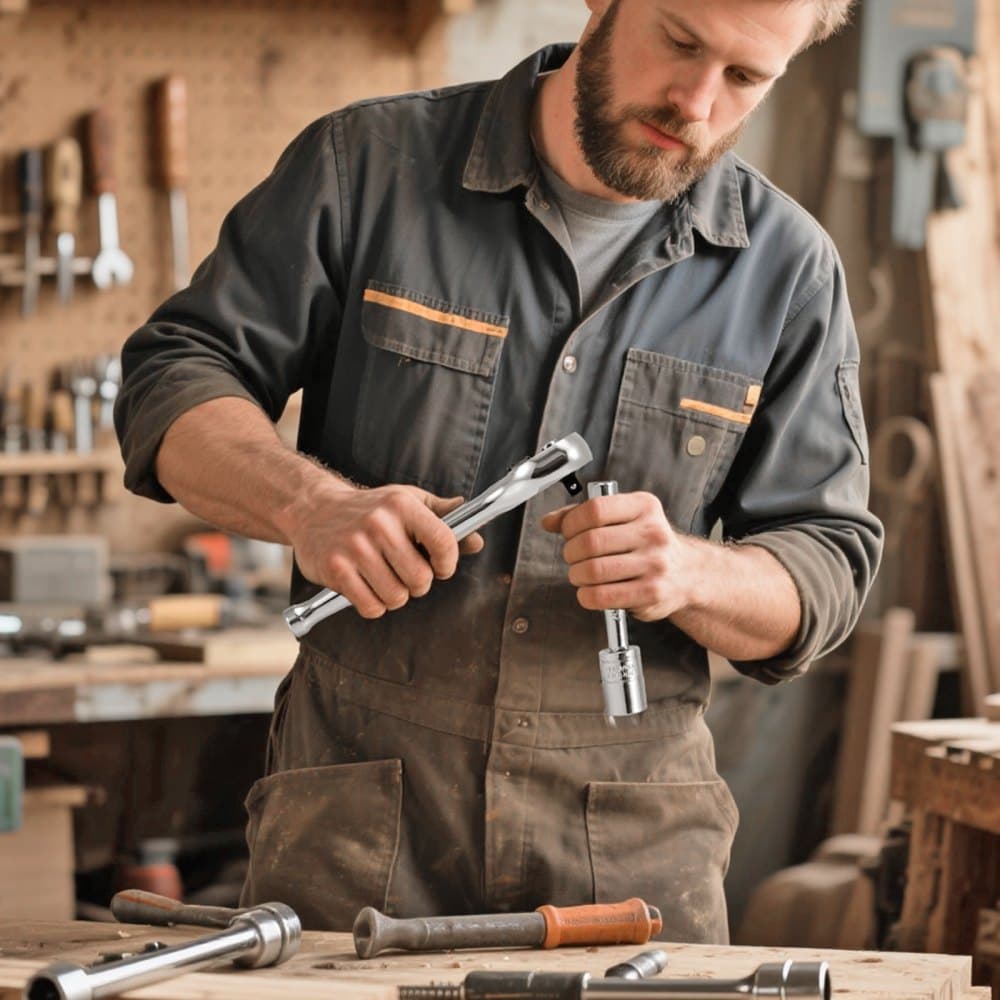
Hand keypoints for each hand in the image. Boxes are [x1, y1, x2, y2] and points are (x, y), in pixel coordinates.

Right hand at [291, 480, 483, 617]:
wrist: (313, 509)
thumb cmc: (370, 509)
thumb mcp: (408, 502)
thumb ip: (444, 519)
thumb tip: (477, 541)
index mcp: (402, 505)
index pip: (443, 541)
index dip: (448, 563)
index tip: (442, 567)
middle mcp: (379, 524)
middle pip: (421, 579)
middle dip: (418, 584)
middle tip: (405, 573)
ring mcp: (355, 547)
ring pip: (396, 597)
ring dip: (395, 596)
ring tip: (384, 578)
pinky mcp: (335, 569)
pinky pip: (371, 607)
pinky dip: (374, 605)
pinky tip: (366, 587)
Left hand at [541, 490, 698, 621]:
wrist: (688, 574)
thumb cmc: (648, 545)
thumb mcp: (624, 518)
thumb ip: (585, 516)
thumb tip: (550, 521)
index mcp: (644, 507)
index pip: (595, 509)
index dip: (571, 523)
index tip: (568, 532)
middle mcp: (653, 533)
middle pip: (591, 541)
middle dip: (571, 552)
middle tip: (573, 557)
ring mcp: (654, 564)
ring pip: (594, 570)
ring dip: (577, 575)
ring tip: (581, 574)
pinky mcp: (651, 592)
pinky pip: (603, 595)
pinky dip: (586, 595)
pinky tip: (589, 591)